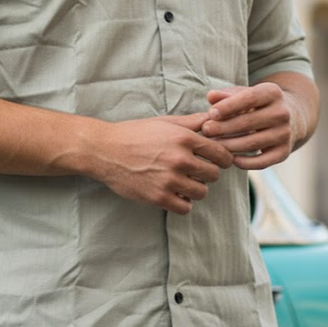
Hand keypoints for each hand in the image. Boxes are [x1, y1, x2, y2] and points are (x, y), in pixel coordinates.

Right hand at [92, 112, 233, 214]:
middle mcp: (179, 159)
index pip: (221, 154)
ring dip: (196, 188)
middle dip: (208, 173)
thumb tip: (214, 119)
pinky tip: (175, 193)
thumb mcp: (164, 122)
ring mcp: (169, 180)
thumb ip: (192, 122)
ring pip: (202, 192)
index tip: (216, 160)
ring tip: (184, 181)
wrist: (105, 151)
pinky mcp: (158, 197)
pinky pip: (186, 208)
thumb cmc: (135, 133)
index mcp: (184, 138)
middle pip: (214, 174)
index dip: (222, 158)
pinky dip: (183, 202)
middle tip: (197, 171)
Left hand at [200, 83, 299, 169]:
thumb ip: (226, 95)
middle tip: (206, 130)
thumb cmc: (257, 103)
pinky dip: (247, 163)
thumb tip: (211, 97)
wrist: (289, 117)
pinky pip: (263, 161)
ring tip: (213, 144)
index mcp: (272, 92)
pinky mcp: (284, 152)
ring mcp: (285, 133)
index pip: (249, 98)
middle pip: (248, 122)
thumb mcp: (244, 93)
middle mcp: (282, 113)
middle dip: (224, 127)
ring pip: (253, 143)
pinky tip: (232, 160)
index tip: (210, 113)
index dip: (228, 106)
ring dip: (230, 145)